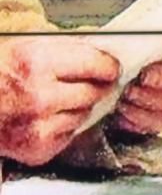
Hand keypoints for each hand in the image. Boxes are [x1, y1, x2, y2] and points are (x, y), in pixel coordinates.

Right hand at [0, 36, 118, 165]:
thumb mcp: (19, 46)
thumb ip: (59, 47)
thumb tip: (98, 49)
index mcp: (34, 62)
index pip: (97, 65)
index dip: (107, 66)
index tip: (110, 67)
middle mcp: (40, 96)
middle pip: (95, 92)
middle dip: (92, 86)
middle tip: (82, 82)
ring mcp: (40, 126)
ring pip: (83, 115)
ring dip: (75, 107)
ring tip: (50, 99)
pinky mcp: (38, 148)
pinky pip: (69, 135)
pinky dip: (61, 126)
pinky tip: (41, 117)